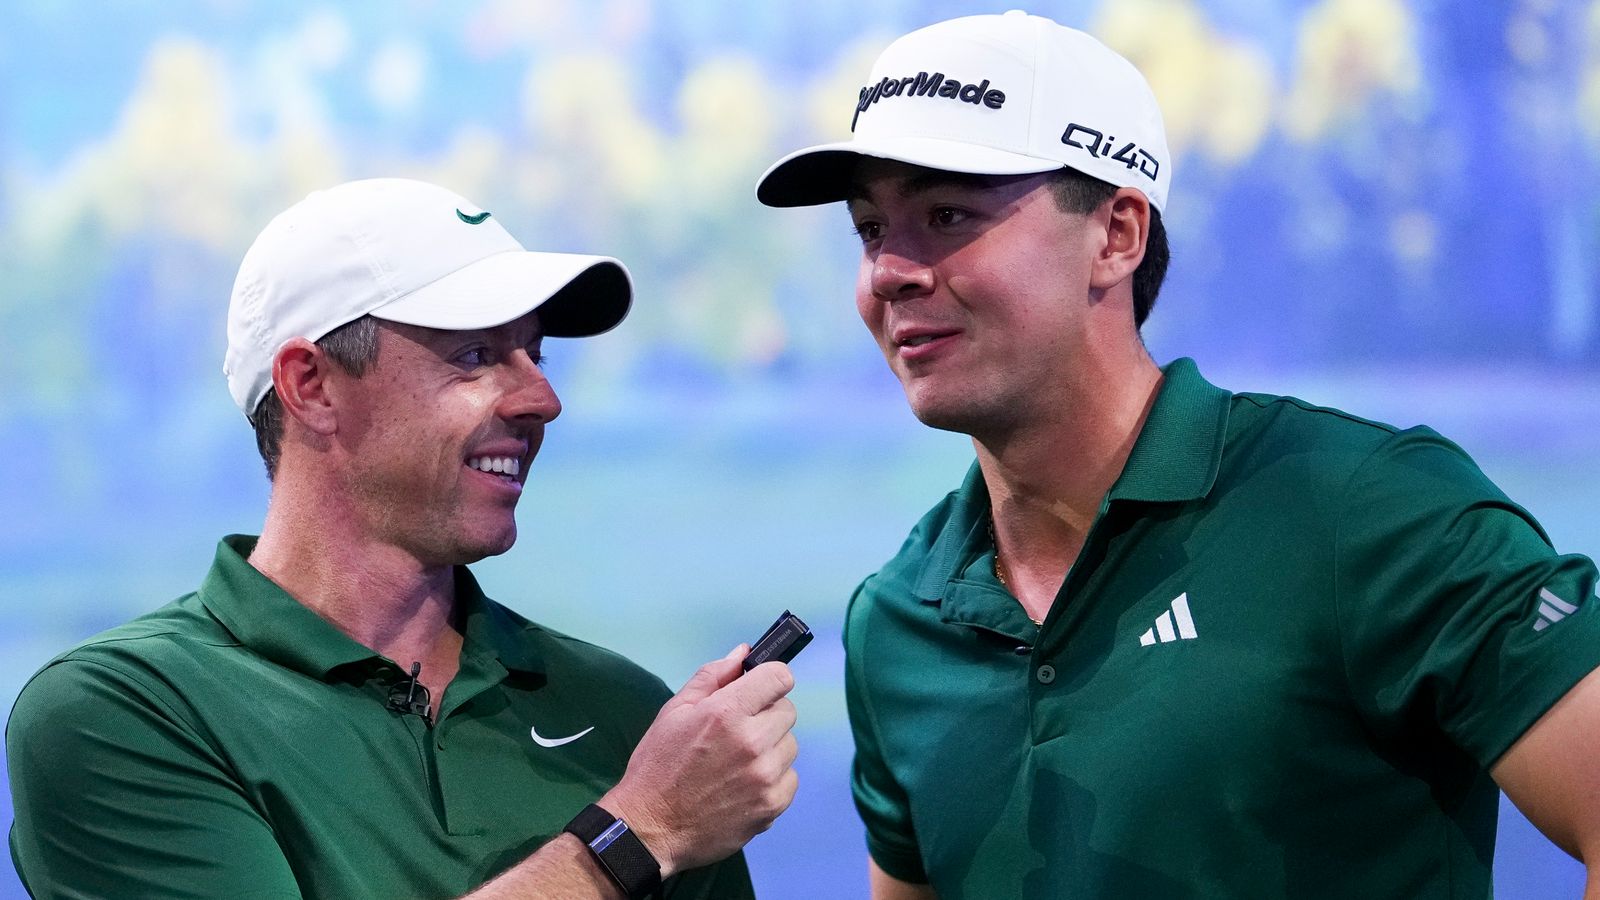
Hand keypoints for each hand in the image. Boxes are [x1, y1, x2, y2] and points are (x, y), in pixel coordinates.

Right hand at [600, 645, 799, 875]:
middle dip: (766, 715)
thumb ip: (713, 677)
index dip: (770, 680)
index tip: (759, 690)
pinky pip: (790, 779)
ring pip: (789, 745)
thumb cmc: (658, 765)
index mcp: (726, 713)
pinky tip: (744, 785)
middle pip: (787, 711)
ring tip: (738, 762)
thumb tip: (743, 653)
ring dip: (771, 748)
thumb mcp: (675, 711)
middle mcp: (752, 742)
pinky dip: (773, 779)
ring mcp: (765, 777)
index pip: (779, 678)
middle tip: (738, 731)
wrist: (650, 828)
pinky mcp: (772, 806)